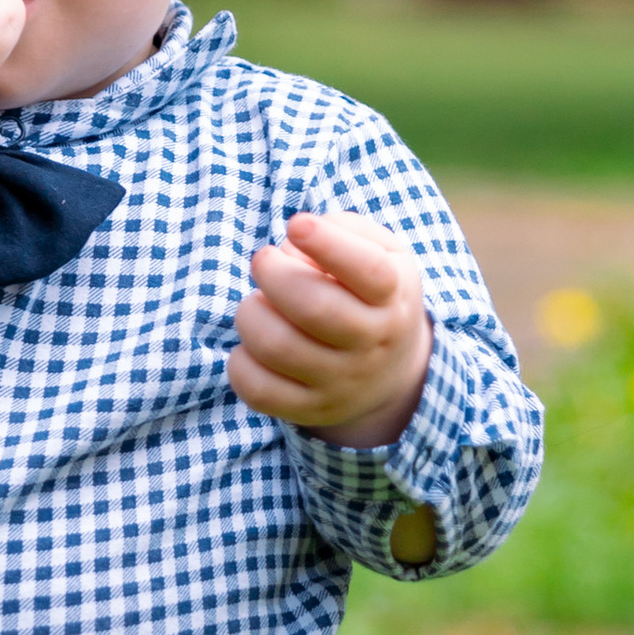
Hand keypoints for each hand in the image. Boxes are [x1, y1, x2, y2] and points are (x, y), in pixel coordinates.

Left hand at [230, 212, 431, 447]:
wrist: (391, 373)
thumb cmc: (370, 294)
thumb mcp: (380, 252)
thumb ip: (344, 230)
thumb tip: (298, 240)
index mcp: (392, 296)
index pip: (369, 272)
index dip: (329, 244)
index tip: (298, 225)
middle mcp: (372, 343)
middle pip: (315, 308)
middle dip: (273, 274)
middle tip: (265, 261)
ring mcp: (342, 382)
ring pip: (278, 347)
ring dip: (251, 314)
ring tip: (257, 305)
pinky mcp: (311, 410)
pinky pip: (259, 391)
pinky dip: (241, 362)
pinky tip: (252, 345)